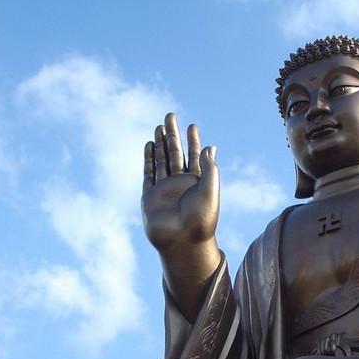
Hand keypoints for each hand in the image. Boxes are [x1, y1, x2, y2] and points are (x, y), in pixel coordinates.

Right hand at [142, 113, 218, 254]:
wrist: (183, 242)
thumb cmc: (201, 219)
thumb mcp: (210, 190)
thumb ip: (209, 168)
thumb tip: (209, 146)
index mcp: (198, 183)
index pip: (195, 156)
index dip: (193, 141)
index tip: (193, 125)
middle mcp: (181, 184)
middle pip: (176, 153)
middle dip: (173, 135)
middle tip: (171, 115)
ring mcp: (165, 189)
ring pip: (161, 160)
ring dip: (160, 143)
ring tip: (159, 126)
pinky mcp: (150, 196)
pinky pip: (149, 174)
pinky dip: (149, 159)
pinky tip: (149, 145)